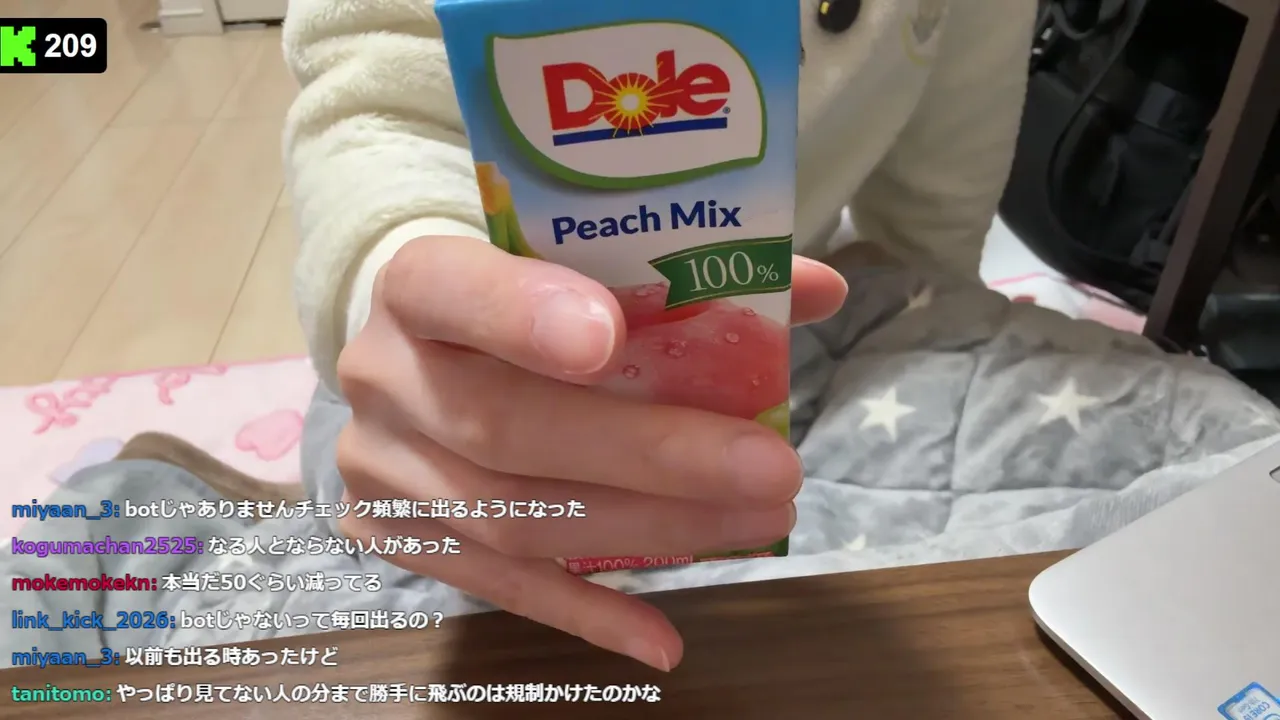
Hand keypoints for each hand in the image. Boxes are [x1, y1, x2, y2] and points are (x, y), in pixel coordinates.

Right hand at [334, 235, 846, 670]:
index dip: (523, 315)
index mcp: (417, 283)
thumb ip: (676, 271)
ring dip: (645, 528)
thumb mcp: (566, 266)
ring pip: (512, 517)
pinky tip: (661, 639)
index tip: (610, 338)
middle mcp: (384, 376)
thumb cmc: (512, 299)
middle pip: (504, 426)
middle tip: (768, 469)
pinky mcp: (397, 538)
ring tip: (754, 522)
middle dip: (647, 455)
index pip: (453, 288)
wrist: (410, 351)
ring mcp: (381, 468)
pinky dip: (587, 613)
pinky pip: (498, 588)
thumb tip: (816, 289)